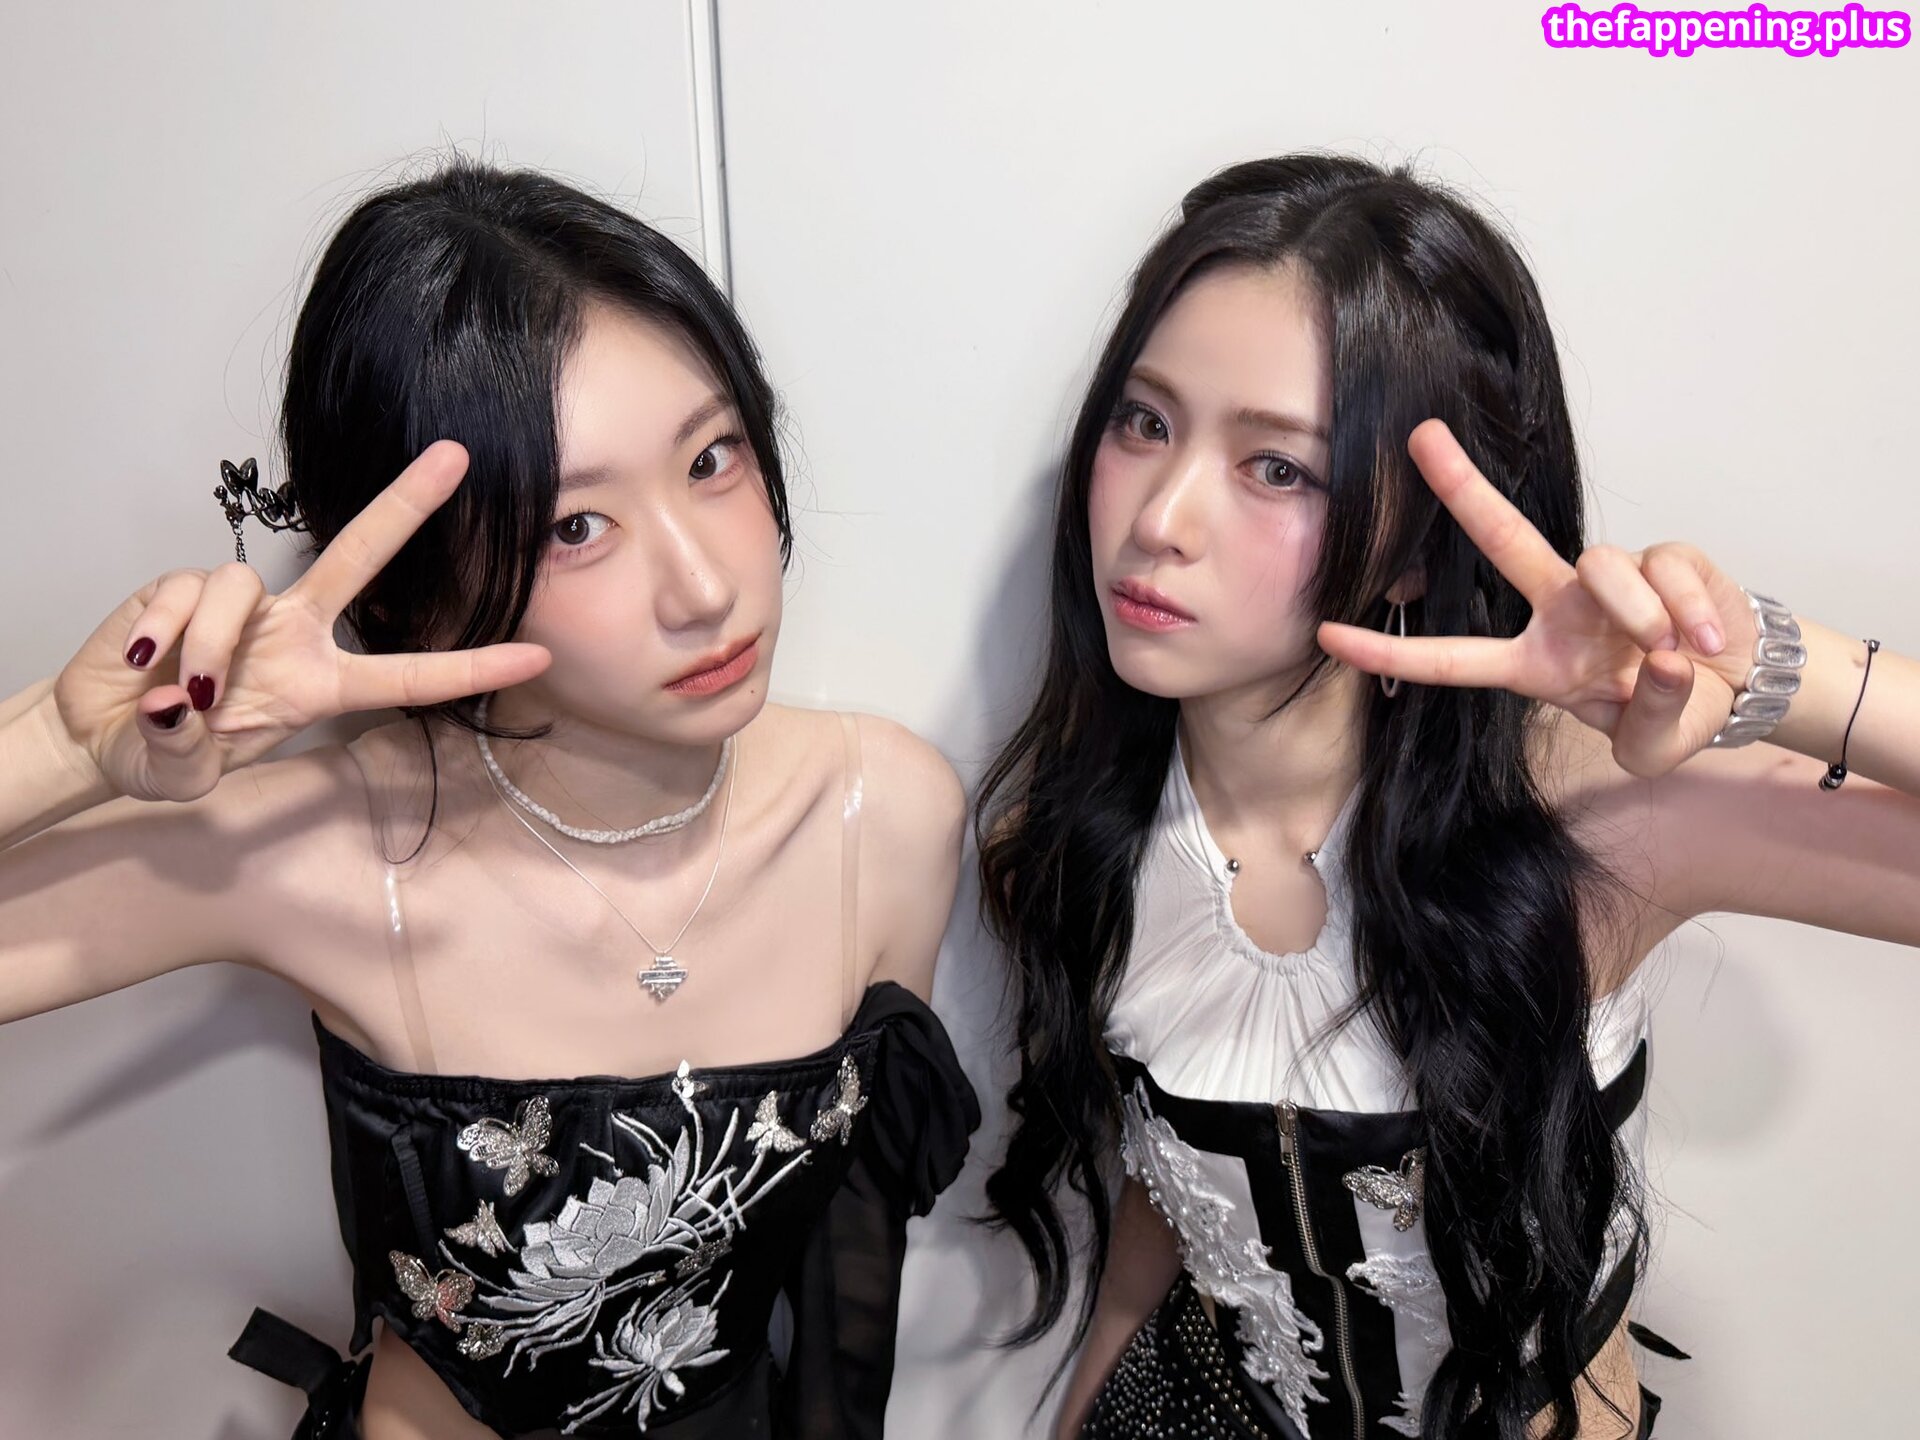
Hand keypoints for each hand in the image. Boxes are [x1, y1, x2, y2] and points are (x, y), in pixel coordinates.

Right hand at [51, 441, 550, 801]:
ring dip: (207, 648)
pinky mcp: (182, 584)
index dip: (473, 667)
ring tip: (179, 696)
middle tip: (457, 457)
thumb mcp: (181, 775)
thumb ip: (185, 749)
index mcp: (320, 686)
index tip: (539, 656)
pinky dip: (161, 631)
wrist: (96, 735)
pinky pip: (185, 591)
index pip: (410, 676)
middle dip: (406, 504)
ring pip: (242, 591)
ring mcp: (244, 606)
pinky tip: (140, 665)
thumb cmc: (162, 756)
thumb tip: (179, 702)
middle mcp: (295, 634)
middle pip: (359, 557)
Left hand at [1317, 420, 1757, 777]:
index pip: (1450, 660)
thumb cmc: (1671, 712)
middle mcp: (1559, 609)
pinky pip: (1667, 569)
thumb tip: (1663, 662)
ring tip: (1672, 653)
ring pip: (1604, 568)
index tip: (1327, 636)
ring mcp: (1608, 578)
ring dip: (1642, 614)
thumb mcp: (1651, 746)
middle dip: (1463, 487)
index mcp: (1533, 663)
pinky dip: (1691, 609)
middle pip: (1503, 540)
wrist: (1737, 685)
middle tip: (1422, 438)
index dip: (1390, 650)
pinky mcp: (1664, 556)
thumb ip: (1648, 722)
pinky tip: (1707, 640)